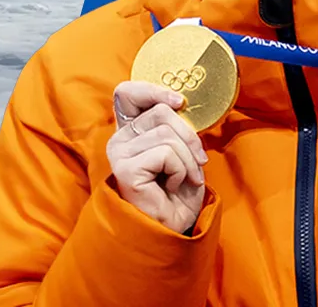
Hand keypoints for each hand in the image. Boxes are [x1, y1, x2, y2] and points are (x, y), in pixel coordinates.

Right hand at [106, 81, 208, 233]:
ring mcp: (119, 153)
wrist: (172, 227)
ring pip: (168, 134)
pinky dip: (181, 170)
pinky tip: (173, 187)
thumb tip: (180, 102)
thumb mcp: (180, 149)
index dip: (153, 90)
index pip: (127, 93)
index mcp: (130, 131)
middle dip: (189, 136)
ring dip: (188, 160)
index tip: (179, 102)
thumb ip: (174, 126)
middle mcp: (119, 139)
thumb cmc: (177, 192)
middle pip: (161, 111)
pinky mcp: (126, 168)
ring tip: (185, 179)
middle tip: (198, 161)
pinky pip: (167, 153)